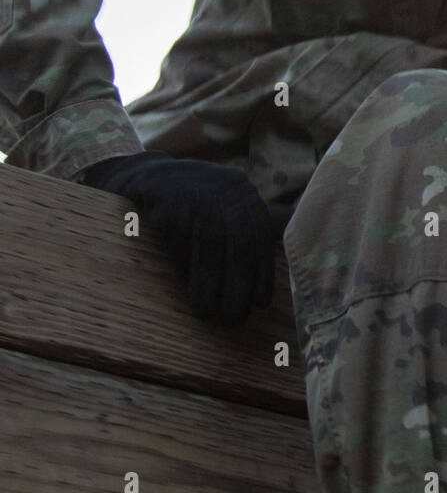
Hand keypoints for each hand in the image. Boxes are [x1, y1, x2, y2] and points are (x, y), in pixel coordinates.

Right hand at [81, 151, 280, 323]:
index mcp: (241, 190)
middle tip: (233, 317)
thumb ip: (240, 237)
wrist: (138, 175)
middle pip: (239, 239)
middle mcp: (224, 185)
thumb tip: (260, 288)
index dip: (262, 270)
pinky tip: (183, 287)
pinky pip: (178, 237)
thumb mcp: (219, 209)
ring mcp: (195, 188)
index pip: (260, 234)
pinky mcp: (165, 196)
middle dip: (239, 282)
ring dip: (209, 282)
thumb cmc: (184, 204)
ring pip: (209, 242)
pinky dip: (183, 266)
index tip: (260, 302)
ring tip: (206, 311)